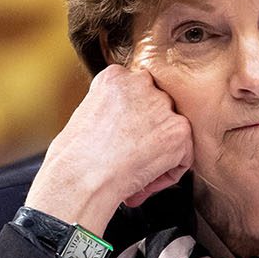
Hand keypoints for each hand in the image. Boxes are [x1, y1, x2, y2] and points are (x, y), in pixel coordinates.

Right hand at [23, 65, 193, 236]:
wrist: (82, 176)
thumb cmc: (74, 157)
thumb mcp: (86, 116)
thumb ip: (112, 110)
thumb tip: (127, 125)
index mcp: (114, 77)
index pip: (136, 92)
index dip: (131, 120)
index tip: (122, 139)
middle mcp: (141, 84)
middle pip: (157, 107)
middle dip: (148, 132)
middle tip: (131, 156)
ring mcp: (162, 106)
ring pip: (171, 130)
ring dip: (160, 152)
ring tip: (136, 172)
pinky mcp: (178, 130)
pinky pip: (184, 154)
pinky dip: (169, 172)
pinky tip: (146, 180)